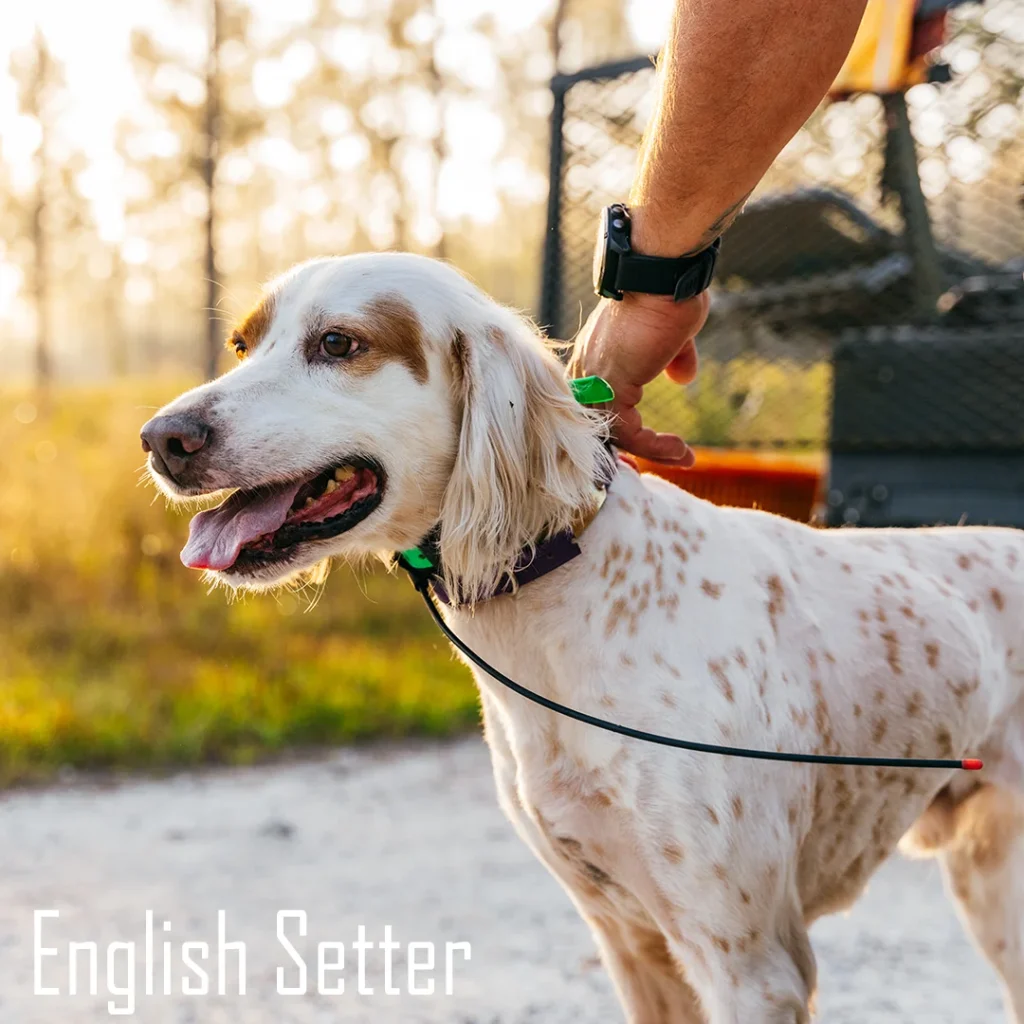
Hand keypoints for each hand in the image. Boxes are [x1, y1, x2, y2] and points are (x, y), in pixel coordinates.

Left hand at [569, 290, 709, 465]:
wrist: (662, 276)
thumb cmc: (667, 297)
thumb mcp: (671, 336)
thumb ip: (672, 359)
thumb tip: (684, 376)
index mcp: (594, 361)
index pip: (598, 409)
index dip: (620, 432)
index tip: (646, 448)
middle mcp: (586, 373)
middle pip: (599, 428)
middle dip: (628, 452)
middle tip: (654, 465)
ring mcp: (595, 381)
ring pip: (616, 436)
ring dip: (652, 452)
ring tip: (682, 457)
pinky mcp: (611, 388)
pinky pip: (631, 433)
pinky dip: (657, 447)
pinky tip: (681, 450)